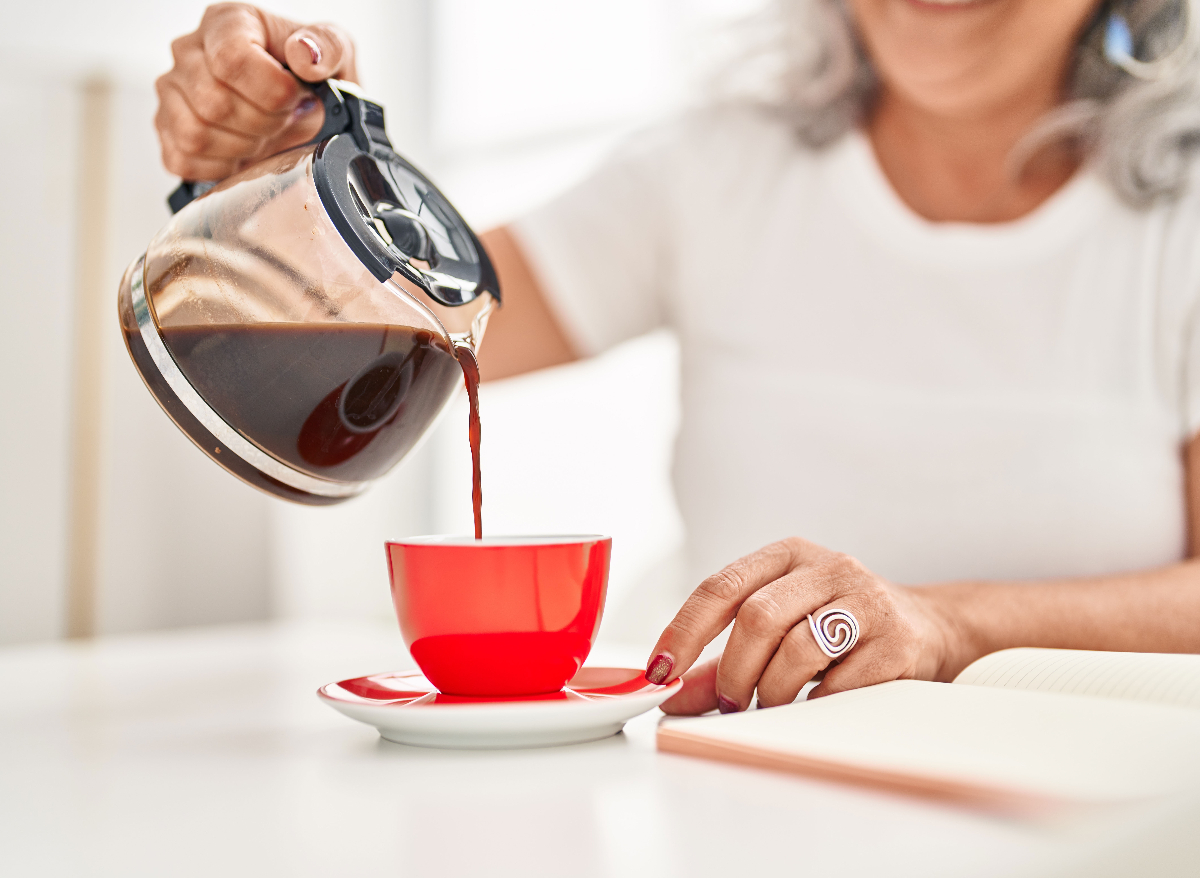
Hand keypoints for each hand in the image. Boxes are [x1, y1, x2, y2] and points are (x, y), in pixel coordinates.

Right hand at [155, 3, 358, 180]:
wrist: (300, 108)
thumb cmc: (310, 75)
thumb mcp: (335, 50)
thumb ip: (326, 45)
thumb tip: (305, 54)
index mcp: (227, 22)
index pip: (230, 59)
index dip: (271, 91)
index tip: (295, 99)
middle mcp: (189, 51)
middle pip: (214, 102)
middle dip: (264, 124)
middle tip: (285, 120)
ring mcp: (172, 91)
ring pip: (195, 134)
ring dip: (244, 147)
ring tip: (266, 134)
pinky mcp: (167, 130)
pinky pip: (184, 160)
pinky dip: (222, 167)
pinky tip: (243, 153)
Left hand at [645, 537, 962, 713]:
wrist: (929, 626)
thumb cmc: (838, 626)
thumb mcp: (779, 627)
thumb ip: (720, 661)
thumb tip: (671, 695)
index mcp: (786, 556)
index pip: (720, 587)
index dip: (683, 632)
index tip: (660, 672)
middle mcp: (826, 567)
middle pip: (757, 618)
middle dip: (732, 670)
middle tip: (728, 702)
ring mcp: (865, 600)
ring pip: (798, 648)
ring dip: (773, 691)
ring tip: (772, 703)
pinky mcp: (896, 640)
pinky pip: (841, 682)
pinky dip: (816, 703)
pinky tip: (814, 703)